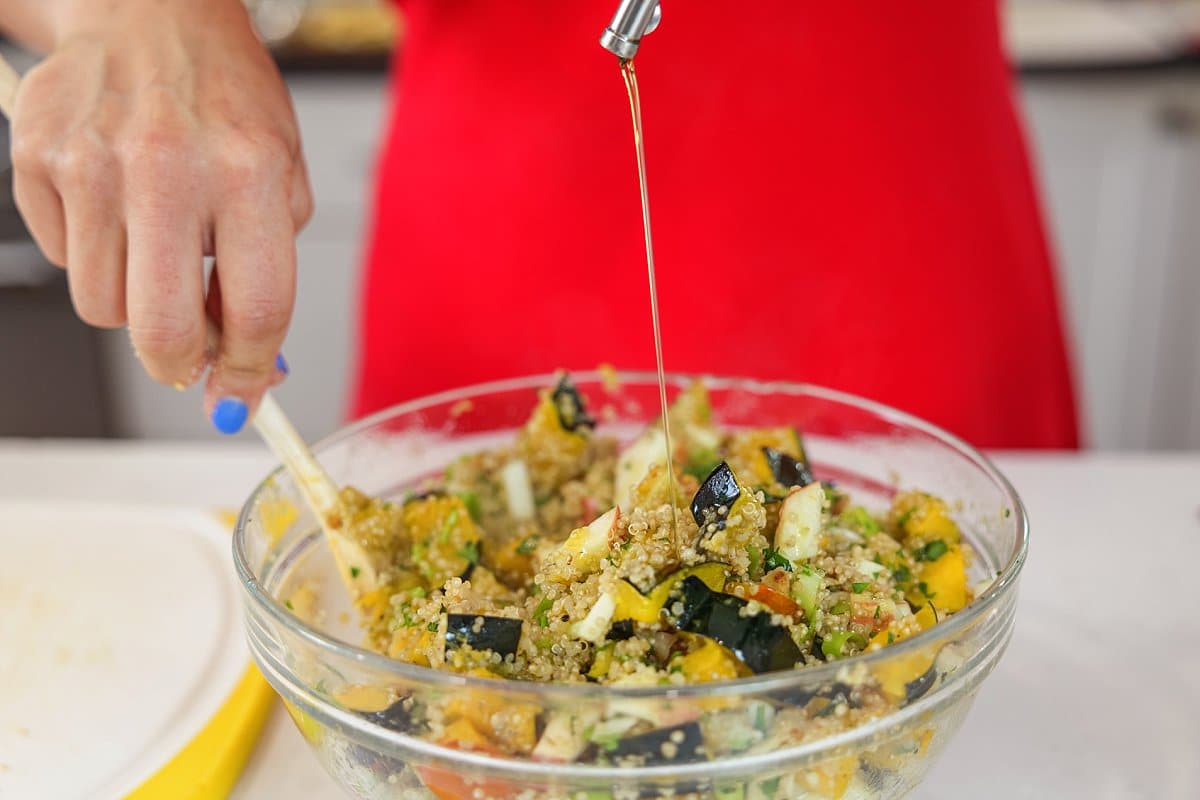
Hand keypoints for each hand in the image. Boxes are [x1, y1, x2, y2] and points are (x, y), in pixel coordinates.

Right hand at [10, 0, 312, 432]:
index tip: (241, 399)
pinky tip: (118, 206)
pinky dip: (96, 254)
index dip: (251, 373)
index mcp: (248, 172)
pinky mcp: (37, 158)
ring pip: (105, 308)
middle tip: (190, 357)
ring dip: (135, 299)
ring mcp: (93, 163)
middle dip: (180, 364)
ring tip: (157, 242)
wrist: (150, 12)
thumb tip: (252, 367)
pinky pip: (67, 260)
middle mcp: (168, 167)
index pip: (256, 310)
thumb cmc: (223, 99)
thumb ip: (269, 271)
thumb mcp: (281, 175)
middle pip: (163, 332)